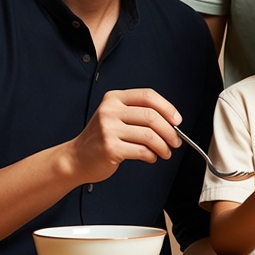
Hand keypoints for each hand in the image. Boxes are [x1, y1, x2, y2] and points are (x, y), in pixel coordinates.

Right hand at [67, 88, 181, 182]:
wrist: (76, 158)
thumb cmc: (102, 137)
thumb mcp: (116, 116)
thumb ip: (139, 113)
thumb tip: (172, 122)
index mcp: (114, 98)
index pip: (148, 96)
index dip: (167, 107)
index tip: (177, 120)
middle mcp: (110, 110)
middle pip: (151, 116)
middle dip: (169, 131)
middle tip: (176, 141)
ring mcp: (108, 129)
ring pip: (149, 135)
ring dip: (163, 146)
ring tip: (165, 152)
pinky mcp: (110, 147)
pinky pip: (141, 151)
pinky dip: (152, 155)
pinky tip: (151, 157)